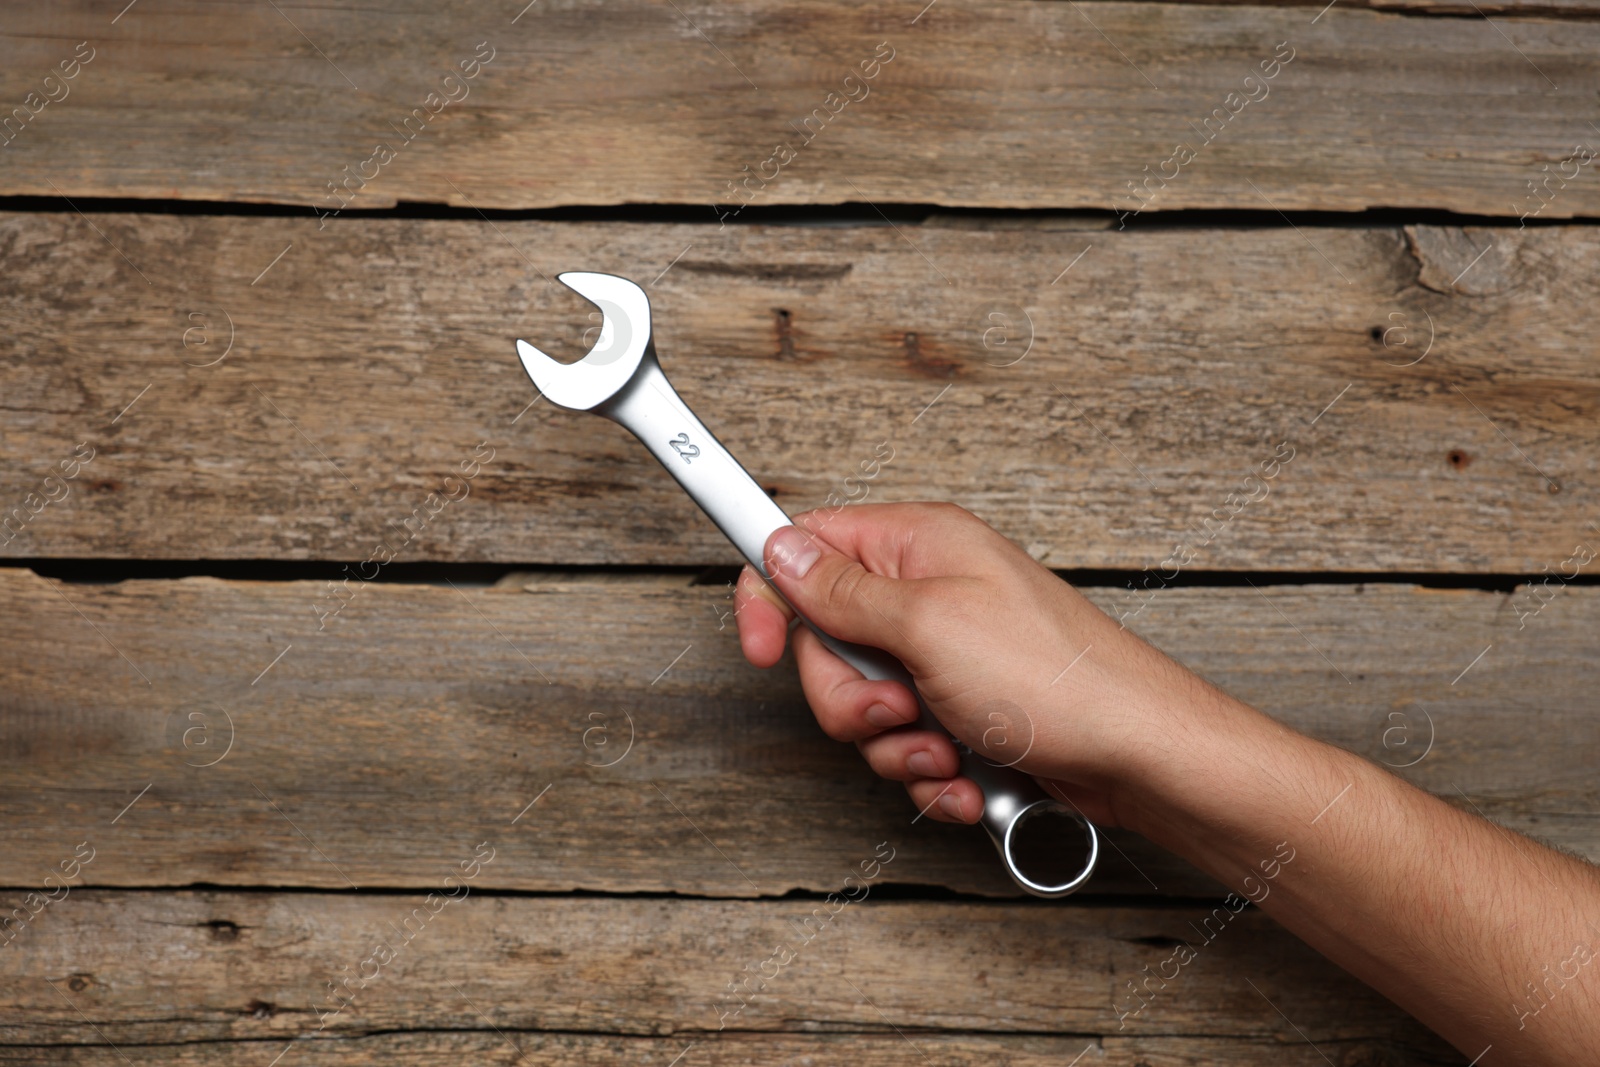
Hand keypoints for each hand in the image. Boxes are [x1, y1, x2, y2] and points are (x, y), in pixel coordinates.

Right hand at [733, 502, 1237, 827]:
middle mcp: (928, 594)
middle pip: (827, 644)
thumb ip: (843, 590)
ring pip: (863, 708)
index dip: (771, 595)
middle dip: (852, 698)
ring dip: (896, 745)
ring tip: (948, 744)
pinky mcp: (962, 710)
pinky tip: (967, 775)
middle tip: (898, 708)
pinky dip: (930, 773)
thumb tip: (781, 549)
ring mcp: (944, 656)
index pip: (808, 546)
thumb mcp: (929, 624)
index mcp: (918, 546)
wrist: (1137, 755)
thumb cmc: (1056, 677)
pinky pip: (905, 748)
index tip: (757, 647)